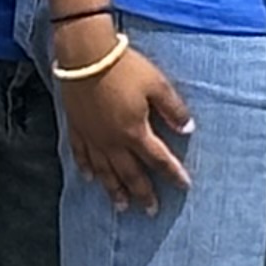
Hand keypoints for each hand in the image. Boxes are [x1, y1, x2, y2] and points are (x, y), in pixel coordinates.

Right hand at [58, 36, 193, 211]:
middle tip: (150, 211)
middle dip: (142, 193)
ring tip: (121, 206)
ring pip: (104, 171)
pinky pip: (81, 154)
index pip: (158, 159)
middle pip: (130, 173)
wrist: (85, 54)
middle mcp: (112, 141)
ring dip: (114, 190)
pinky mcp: (76, 127)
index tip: (184, 186)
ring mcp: (92, 136)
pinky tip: (89, 178)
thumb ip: (173, 109)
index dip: (173, 173)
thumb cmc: (125, 67)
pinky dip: (86, 168)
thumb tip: (188, 128)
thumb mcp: (157, 85)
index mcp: (134, 132)